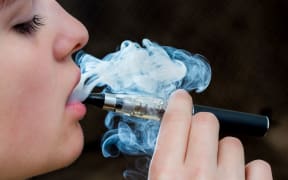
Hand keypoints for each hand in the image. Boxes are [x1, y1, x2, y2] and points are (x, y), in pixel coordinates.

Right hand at [148, 90, 271, 179]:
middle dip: (201, 125)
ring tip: (215, 172)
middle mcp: (198, 176)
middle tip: (197, 139)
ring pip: (232, 144)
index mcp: (167, 173)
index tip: (181, 98)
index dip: (178, 103)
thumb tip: (173, 130)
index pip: (176, 119)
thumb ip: (165, 158)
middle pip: (206, 121)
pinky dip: (249, 170)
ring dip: (223, 152)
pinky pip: (258, 165)